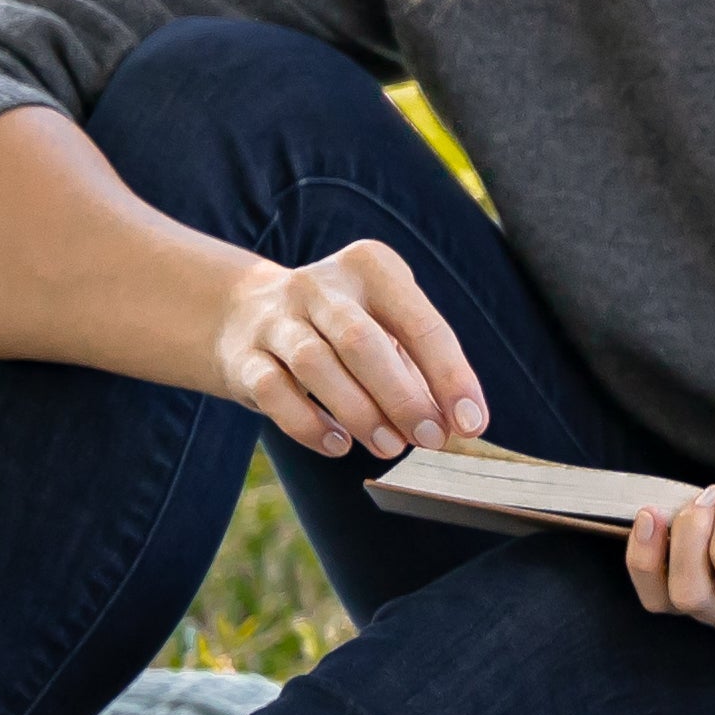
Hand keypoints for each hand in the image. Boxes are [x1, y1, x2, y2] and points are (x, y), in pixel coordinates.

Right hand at [214, 239, 486, 461]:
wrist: (243, 312)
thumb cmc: (341, 325)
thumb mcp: (383, 322)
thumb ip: (417, 366)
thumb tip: (453, 422)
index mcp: (371, 268)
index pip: (420, 322)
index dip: (451, 376)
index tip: (472, 422)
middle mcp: (320, 285)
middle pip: (362, 341)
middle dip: (403, 397)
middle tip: (431, 438)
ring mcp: (275, 318)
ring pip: (316, 365)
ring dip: (359, 413)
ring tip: (390, 446)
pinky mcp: (242, 355)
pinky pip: (274, 391)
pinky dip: (308, 424)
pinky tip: (337, 445)